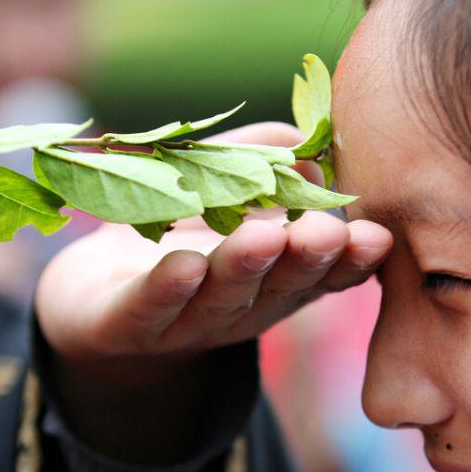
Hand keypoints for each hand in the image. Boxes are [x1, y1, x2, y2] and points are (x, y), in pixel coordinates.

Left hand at [34, 122, 391, 462]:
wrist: (94, 296)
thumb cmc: (176, 228)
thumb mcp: (223, 184)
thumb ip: (265, 157)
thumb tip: (310, 146)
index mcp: (275, 279)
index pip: (323, 273)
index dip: (351, 260)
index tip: (377, 235)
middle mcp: (239, 307)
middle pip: (277, 287)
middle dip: (304, 259)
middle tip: (327, 233)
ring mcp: (183, 322)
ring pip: (217, 298)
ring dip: (243, 268)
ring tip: (263, 238)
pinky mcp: (124, 325)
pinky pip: (147, 308)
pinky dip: (166, 289)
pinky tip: (183, 266)